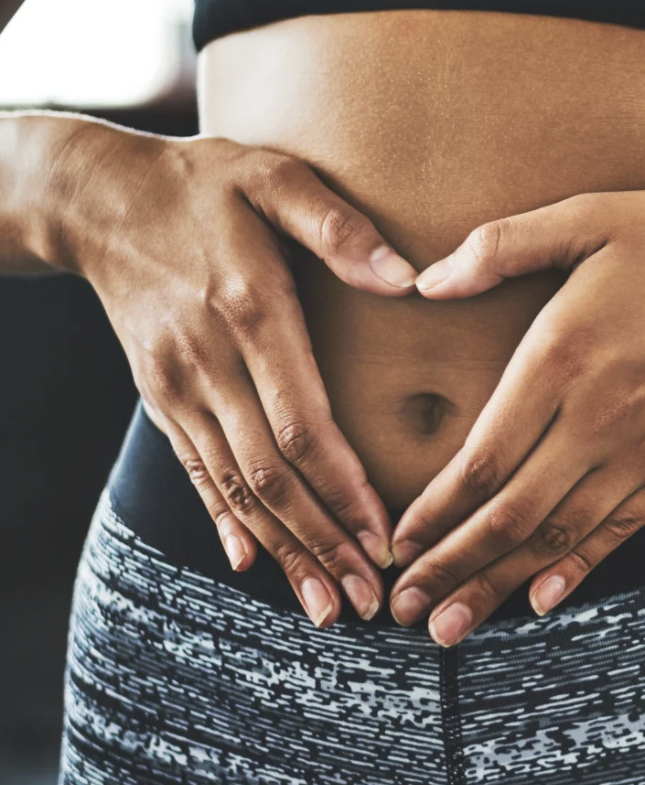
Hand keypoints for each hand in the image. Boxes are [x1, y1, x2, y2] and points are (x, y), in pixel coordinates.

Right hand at [54, 119, 416, 626]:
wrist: (96, 198)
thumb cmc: (204, 182)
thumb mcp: (274, 178)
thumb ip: (340, 228)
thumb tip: (409, 278)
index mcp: (249, 314)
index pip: (302, 425)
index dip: (344, 490)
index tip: (385, 539)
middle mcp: (209, 364)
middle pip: (271, 476)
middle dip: (323, 545)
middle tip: (369, 604)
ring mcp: (178, 387)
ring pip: (236, 488)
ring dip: (284, 551)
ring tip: (328, 607)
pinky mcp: (161, 397)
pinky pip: (196, 470)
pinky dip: (226, 519)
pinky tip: (253, 562)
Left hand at [386, 184, 644, 643]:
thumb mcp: (592, 216)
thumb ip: (502, 246)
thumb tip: (426, 282)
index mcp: (562, 358)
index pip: (482, 459)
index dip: (432, 513)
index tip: (395, 546)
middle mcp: (598, 418)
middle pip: (510, 514)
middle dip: (450, 568)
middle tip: (404, 612)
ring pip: (561, 535)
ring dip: (500, 584)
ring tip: (453, 629)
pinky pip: (622, 529)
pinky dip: (578, 568)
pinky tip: (543, 598)